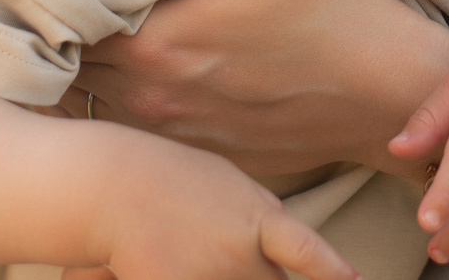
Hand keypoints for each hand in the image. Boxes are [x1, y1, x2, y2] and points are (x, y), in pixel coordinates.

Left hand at [70, 0, 448, 176]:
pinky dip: (113, 100)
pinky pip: (130, 130)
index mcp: (160, 46)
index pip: (61, 22)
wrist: (391, 95)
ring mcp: (175, 134)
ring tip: (74, 24)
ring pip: (92, 103)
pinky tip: (126, 67)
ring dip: (77, 67)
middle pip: (67, 66)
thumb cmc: (337, 12)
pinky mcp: (198, 152)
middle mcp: (155, 100)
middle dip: (51, 27)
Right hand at [94, 138, 357, 279]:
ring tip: (201, 253)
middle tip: (236, 259)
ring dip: (232, 278)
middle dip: (263, 278)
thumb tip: (286, 241)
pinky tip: (159, 263)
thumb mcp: (231, 184)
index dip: (332, 270)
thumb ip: (262, 217)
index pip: (308, 251)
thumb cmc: (173, 178)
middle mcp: (243, 254)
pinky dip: (196, 278)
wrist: (115, 183)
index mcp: (261, 218)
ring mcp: (213, 276)